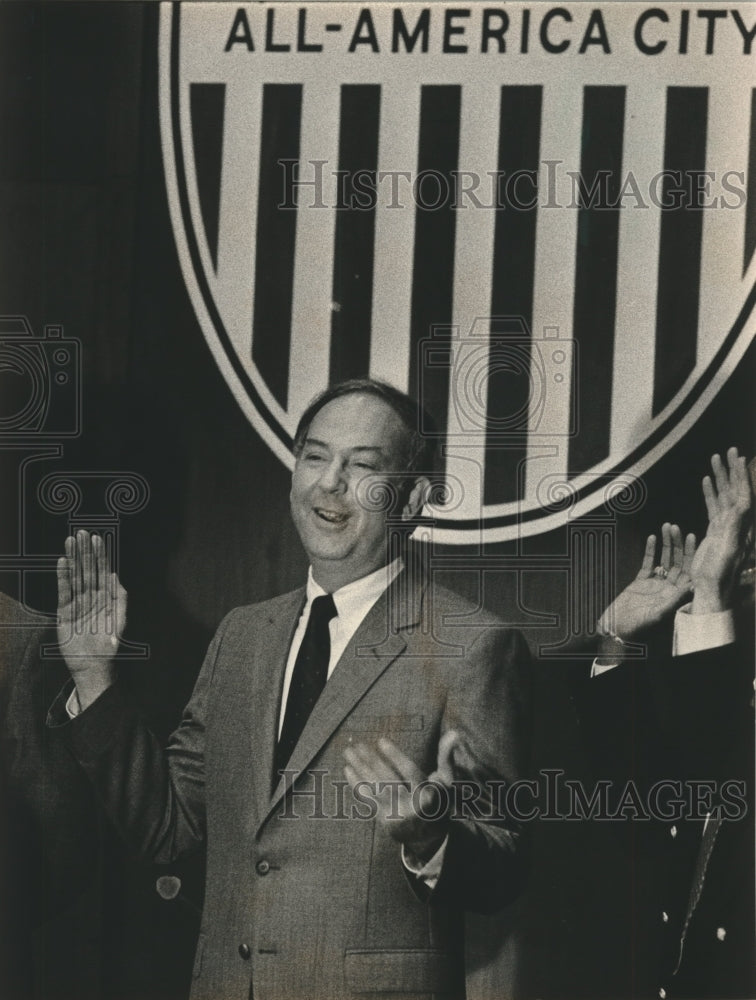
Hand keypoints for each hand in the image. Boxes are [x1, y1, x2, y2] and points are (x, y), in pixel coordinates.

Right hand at [57, 530, 126, 707]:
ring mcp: (77, 603)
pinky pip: (64, 591)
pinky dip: (63, 577)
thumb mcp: (120, 622)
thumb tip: (115, 576)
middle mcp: (90, 596)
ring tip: (70, 541)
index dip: (99, 555)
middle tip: (81, 533)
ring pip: (75, 576)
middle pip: (87, 569)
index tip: (96, 538)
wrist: (94, 665)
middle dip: (84, 551)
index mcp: (105, 596)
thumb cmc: (109, 645)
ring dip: (72, 559)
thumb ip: (120, 599)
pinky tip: (63, 563)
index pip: (102, 571)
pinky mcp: (64, 612)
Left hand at [343, 731, 459, 862]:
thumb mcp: (447, 781)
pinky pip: (369, 800)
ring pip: (375, 789)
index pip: (409, 773)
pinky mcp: (384, 821)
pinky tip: (349, 769)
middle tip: (358, 745)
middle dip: (371, 761)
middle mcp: (411, 807)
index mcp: (429, 796)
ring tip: (350, 752)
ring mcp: (396, 815)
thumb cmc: (440, 800)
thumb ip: (447, 757)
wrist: (430, 837)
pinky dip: (358, 784)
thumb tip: (454, 732)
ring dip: (360, 769)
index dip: (395, 756)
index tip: (381, 741)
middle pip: (388, 780)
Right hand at [598, 523, 694, 640]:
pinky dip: (650, 551)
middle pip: (677, 562)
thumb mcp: (658, 615)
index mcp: (676, 597)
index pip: (688, 572)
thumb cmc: (637, 629)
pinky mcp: (639, 583)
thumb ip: (675, 600)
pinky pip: (647, 564)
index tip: (692, 537)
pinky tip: (652, 538)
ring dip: (666, 544)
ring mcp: (654, 585)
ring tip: (666, 527)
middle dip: (678, 544)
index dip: (691, 554)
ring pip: (664, 560)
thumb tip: (694, 585)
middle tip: (676, 527)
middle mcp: (668, 590)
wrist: (615, 631)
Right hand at [690, 447, 751, 613]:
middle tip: (730, 450)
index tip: (737, 458)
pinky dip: (711, 491)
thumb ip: (734, 529)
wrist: (711, 590)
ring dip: (721, 477)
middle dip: (732, 470)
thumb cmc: (719, 575)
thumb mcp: (728, 551)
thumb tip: (740, 505)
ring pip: (724, 495)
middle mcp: (737, 524)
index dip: (741, 477)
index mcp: (741, 527)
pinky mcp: (715, 531)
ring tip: (716, 458)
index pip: (743, 495)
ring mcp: (726, 526)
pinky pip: (714, 505)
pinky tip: (707, 481)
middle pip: (736, 491)